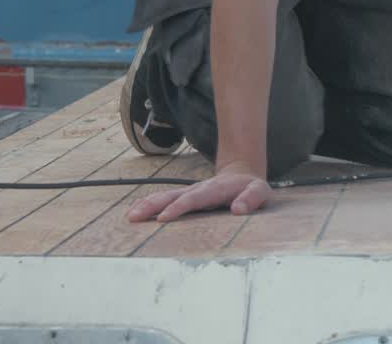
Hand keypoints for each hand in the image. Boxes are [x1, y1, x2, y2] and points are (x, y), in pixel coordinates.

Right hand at [126, 162, 271, 222]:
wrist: (243, 175)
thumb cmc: (251, 188)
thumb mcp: (260, 191)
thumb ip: (252, 198)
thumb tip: (238, 209)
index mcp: (215, 189)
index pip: (195, 199)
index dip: (179, 207)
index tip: (164, 217)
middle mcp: (198, 189)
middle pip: (173, 196)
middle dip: (154, 205)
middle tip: (135, 216)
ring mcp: (190, 192)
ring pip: (165, 196)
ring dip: (147, 205)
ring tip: (130, 215)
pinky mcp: (184, 197)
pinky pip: (165, 200)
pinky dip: (149, 205)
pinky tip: (135, 213)